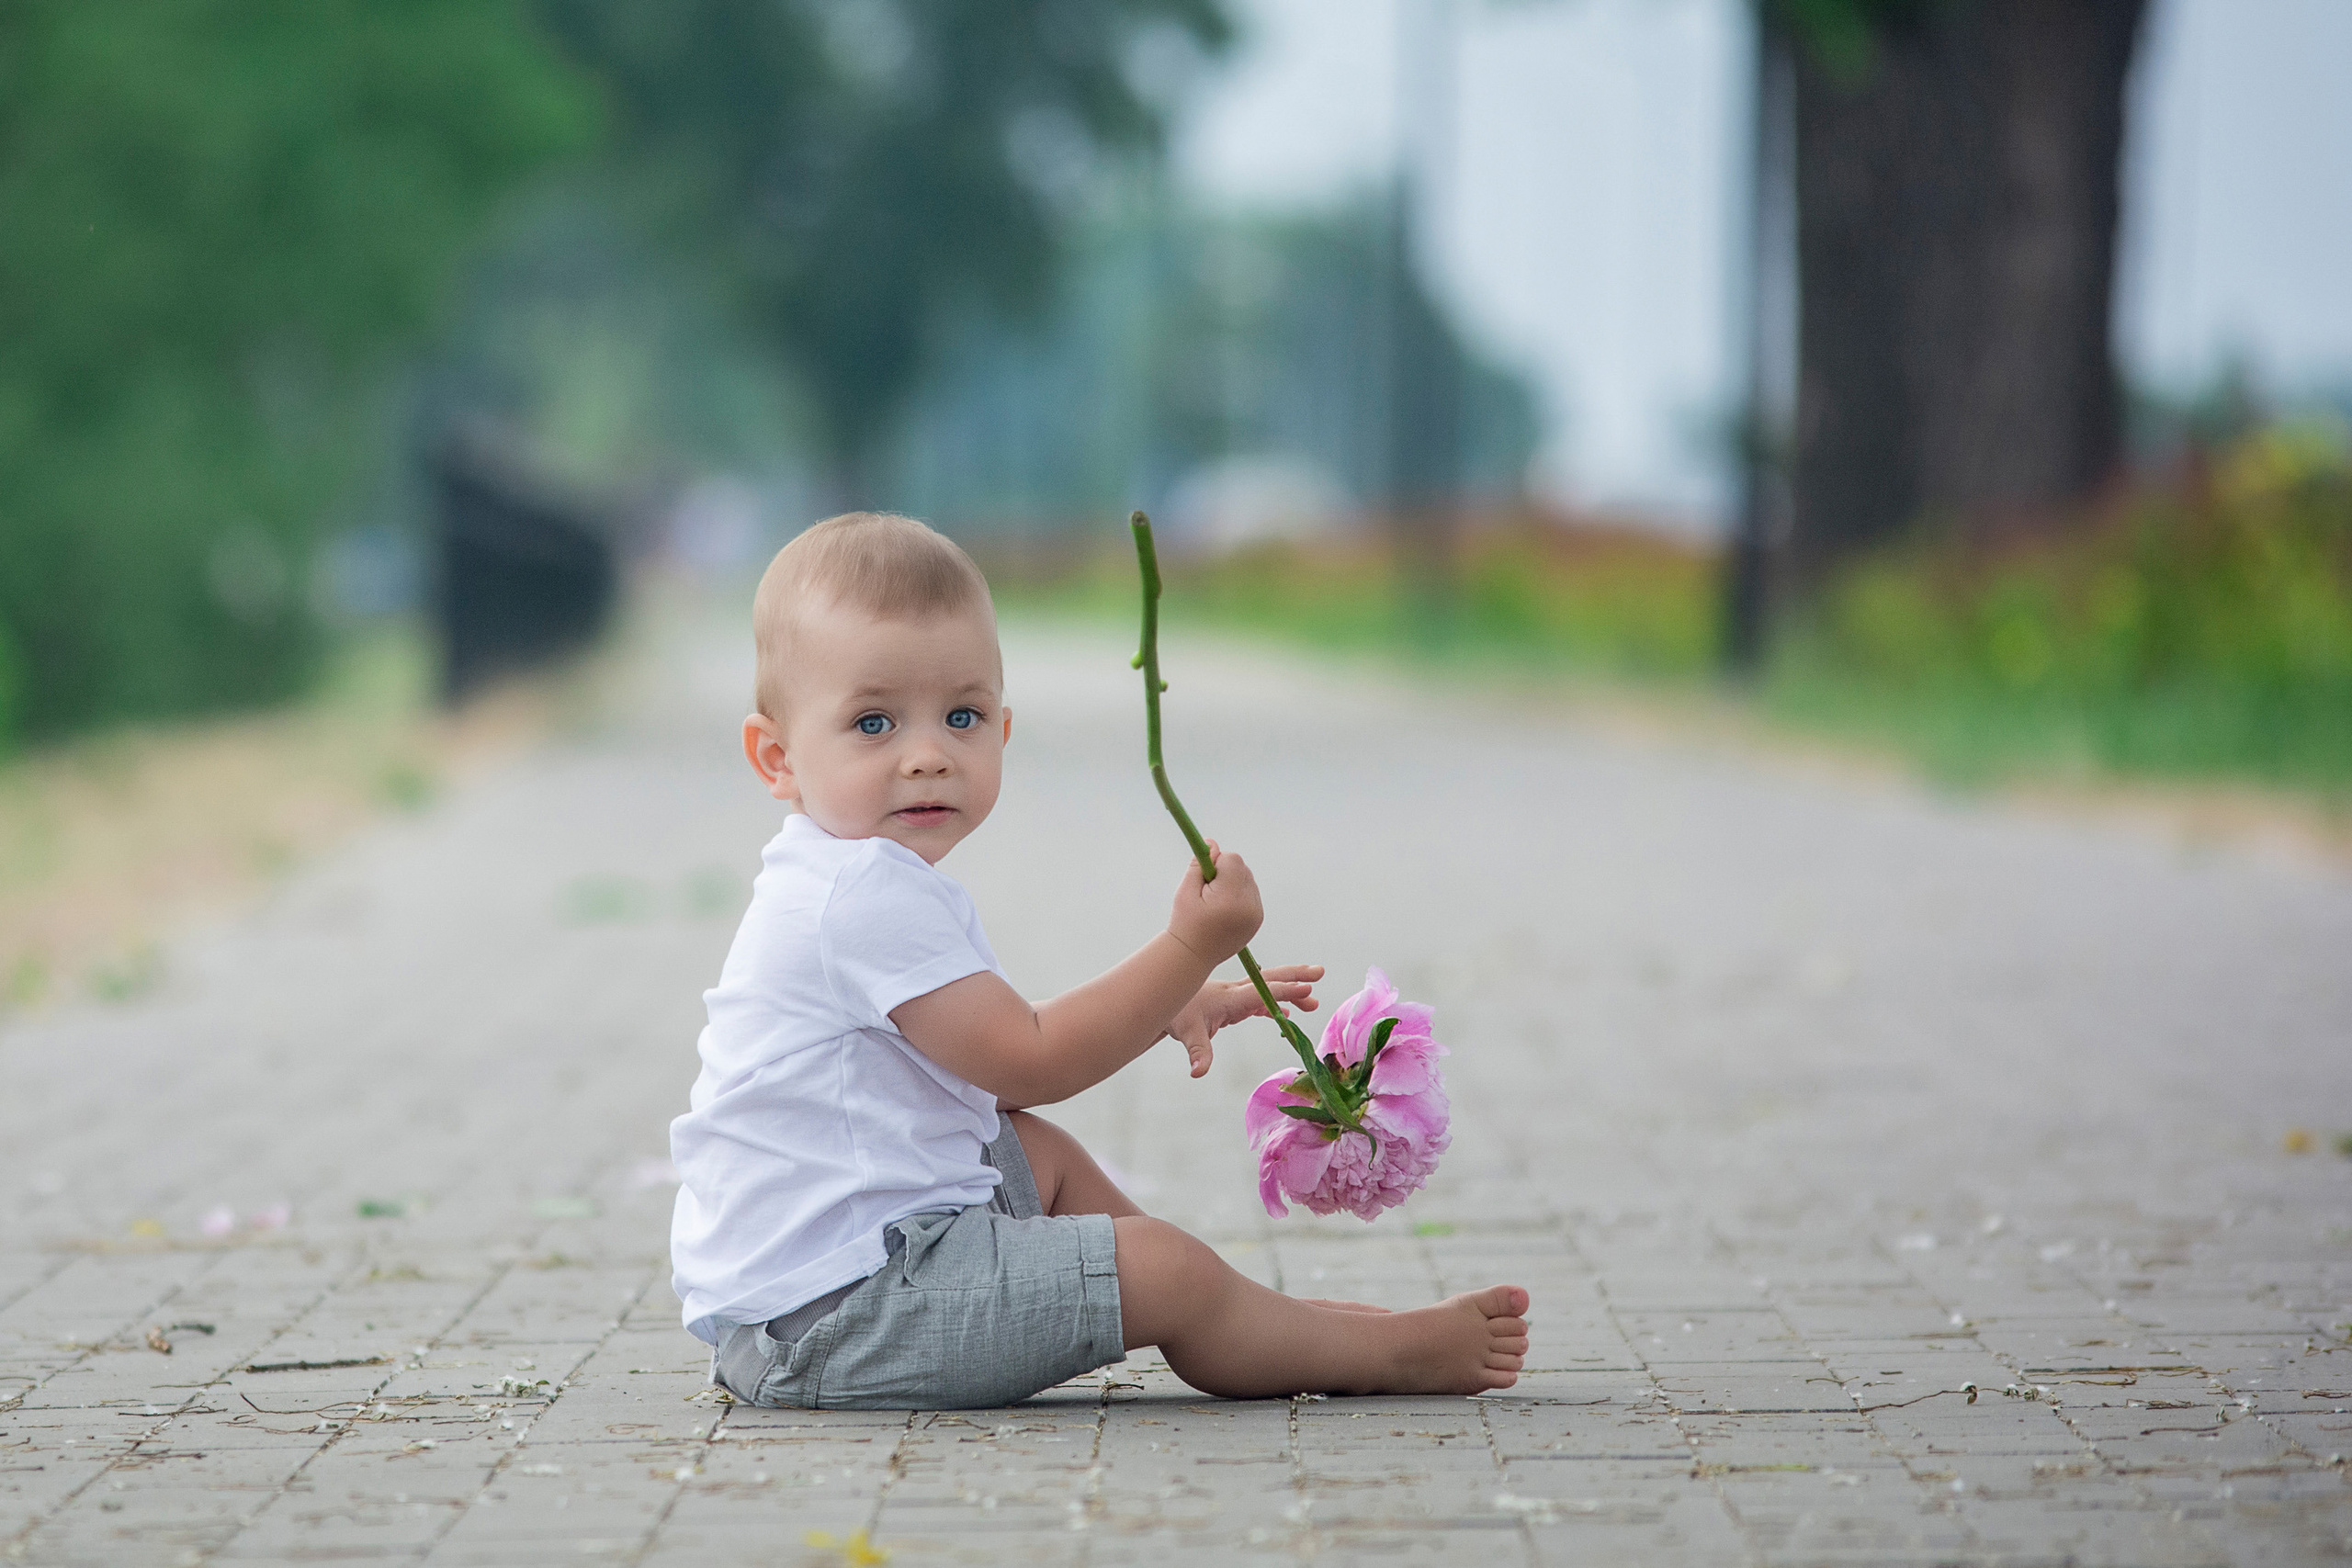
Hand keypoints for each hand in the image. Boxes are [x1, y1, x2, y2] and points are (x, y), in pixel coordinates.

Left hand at [1164, 963, 1322, 1076]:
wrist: (1161, 1000)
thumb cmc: (1175, 1014)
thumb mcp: (1186, 1033)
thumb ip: (1198, 1052)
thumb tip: (1199, 1072)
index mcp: (1230, 997)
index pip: (1263, 992)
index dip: (1285, 992)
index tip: (1308, 989)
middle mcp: (1236, 991)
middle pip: (1271, 979)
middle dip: (1296, 975)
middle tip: (1320, 972)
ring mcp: (1235, 995)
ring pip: (1268, 988)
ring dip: (1291, 990)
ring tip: (1314, 1003)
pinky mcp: (1232, 1002)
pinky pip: (1260, 1000)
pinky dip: (1276, 1004)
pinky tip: (1289, 1014)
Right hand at [1167, 842, 1262, 963]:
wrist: (1193, 956)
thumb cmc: (1185, 922)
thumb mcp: (1185, 891)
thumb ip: (1199, 864)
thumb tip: (1211, 843)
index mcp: (1230, 898)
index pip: (1233, 860)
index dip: (1216, 863)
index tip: (1204, 878)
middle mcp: (1248, 906)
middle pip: (1242, 868)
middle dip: (1225, 872)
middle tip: (1207, 892)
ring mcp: (1256, 913)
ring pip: (1248, 879)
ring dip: (1233, 883)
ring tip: (1215, 903)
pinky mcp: (1258, 919)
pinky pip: (1251, 893)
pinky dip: (1239, 894)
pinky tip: (1224, 909)